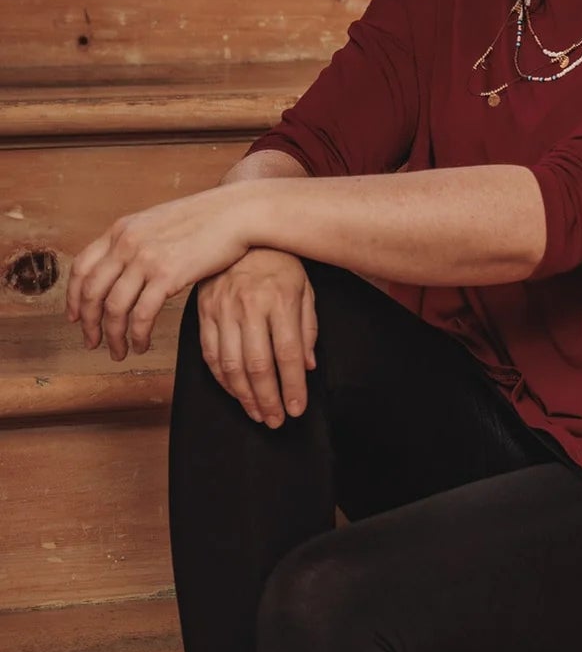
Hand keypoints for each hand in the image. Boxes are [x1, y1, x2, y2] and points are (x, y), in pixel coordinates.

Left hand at [66, 185, 251, 360]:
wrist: (235, 213)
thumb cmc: (206, 220)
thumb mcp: (158, 223)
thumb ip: (137, 242)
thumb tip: (126, 268)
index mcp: (121, 230)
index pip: (81, 267)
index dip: (73, 297)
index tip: (75, 317)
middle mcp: (126, 243)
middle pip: (91, 291)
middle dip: (88, 323)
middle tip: (92, 342)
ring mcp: (145, 259)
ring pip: (114, 308)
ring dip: (112, 336)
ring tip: (119, 351)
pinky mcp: (168, 275)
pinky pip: (142, 314)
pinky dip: (138, 335)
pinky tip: (142, 344)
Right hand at [198, 249, 317, 425]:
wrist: (241, 231)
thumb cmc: (279, 264)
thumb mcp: (304, 289)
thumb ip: (308, 328)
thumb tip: (308, 367)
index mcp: (280, 299)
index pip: (287, 353)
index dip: (292, 386)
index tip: (297, 409)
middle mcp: (249, 306)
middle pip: (257, 365)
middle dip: (267, 399)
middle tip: (276, 421)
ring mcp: (222, 309)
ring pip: (231, 365)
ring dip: (243, 396)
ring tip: (257, 413)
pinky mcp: (203, 312)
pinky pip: (210, 354)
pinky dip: (222, 379)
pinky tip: (235, 392)